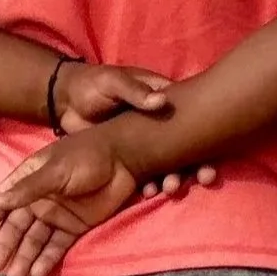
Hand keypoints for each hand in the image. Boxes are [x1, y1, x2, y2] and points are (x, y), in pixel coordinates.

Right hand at [0, 128, 142, 275]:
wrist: (125, 158)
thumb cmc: (87, 156)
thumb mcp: (56, 170)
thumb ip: (30, 188)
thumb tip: (1, 201)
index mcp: (28, 181)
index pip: (2, 203)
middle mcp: (38, 200)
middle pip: (16, 227)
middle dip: (5, 247)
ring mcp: (56, 214)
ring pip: (34, 240)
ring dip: (24, 257)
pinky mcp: (75, 226)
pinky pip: (56, 245)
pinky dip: (47, 258)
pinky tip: (38, 272)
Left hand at [54, 71, 214, 195]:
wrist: (65, 102)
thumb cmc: (93, 85)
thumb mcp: (112, 82)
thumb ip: (135, 91)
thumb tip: (162, 101)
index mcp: (161, 99)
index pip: (191, 117)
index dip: (205, 135)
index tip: (211, 153)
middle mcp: (161, 123)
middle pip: (187, 145)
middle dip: (197, 164)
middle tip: (204, 177)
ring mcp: (146, 144)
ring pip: (170, 163)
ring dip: (176, 177)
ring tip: (172, 188)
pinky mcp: (130, 159)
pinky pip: (146, 174)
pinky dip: (151, 184)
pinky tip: (148, 193)